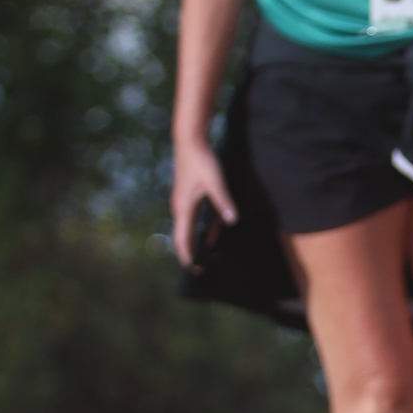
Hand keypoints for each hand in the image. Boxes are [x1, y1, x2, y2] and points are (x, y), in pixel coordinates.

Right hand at [169, 130, 234, 260]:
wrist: (189, 142)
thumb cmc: (201, 161)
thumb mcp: (215, 182)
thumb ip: (223, 201)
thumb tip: (232, 220)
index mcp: (184, 208)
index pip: (182, 239)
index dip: (187, 256)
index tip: (193, 270)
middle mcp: (180, 208)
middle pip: (183, 237)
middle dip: (192, 252)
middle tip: (203, 267)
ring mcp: (182, 203)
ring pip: (189, 227)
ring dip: (198, 240)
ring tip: (211, 254)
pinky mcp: (187, 197)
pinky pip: (193, 218)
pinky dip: (201, 227)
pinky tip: (214, 231)